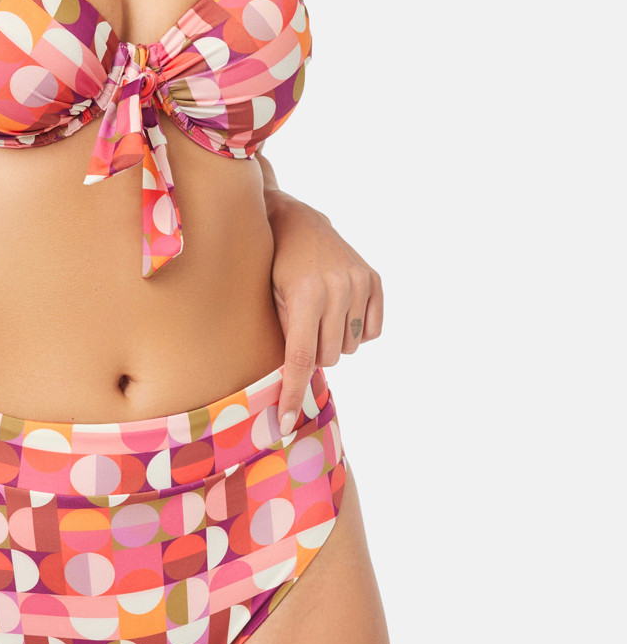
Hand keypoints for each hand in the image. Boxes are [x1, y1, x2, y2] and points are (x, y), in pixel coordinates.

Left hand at [266, 194, 383, 436]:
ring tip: (319, 315)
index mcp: (305, 296)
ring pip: (349, 347)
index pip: (299, 359)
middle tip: (302, 330)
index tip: (287, 422)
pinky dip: (356, 331)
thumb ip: (285, 337)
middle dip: (313, 354)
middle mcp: (336, 289)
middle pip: (328, 357)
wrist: (296, 222)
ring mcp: (358, 283)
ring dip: (333, 342)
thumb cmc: (273, 266)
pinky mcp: (374, 280)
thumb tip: (292, 383)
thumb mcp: (270, 300)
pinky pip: (372, 331)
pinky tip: (340, 312)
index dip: (292, 393)